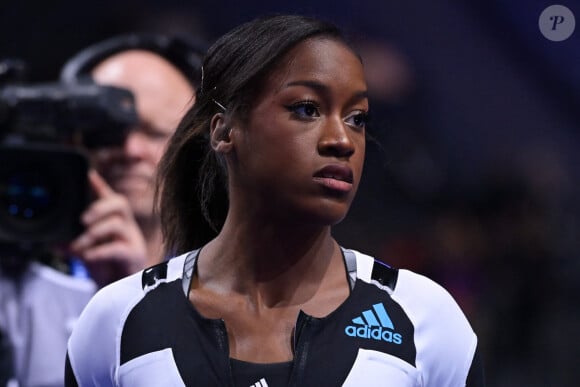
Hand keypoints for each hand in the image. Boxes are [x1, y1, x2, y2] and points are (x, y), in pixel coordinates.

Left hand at [70, 170, 147, 286]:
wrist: (123, 294)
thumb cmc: (109, 269)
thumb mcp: (88, 253)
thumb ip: (74, 245)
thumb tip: (53, 242)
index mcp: (117, 222)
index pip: (110, 198)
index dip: (100, 185)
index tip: (88, 174)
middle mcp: (127, 227)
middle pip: (120, 204)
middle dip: (99, 207)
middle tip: (82, 220)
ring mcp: (134, 240)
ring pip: (117, 224)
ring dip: (94, 233)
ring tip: (79, 246)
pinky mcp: (135, 256)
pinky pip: (119, 248)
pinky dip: (100, 251)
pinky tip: (88, 257)